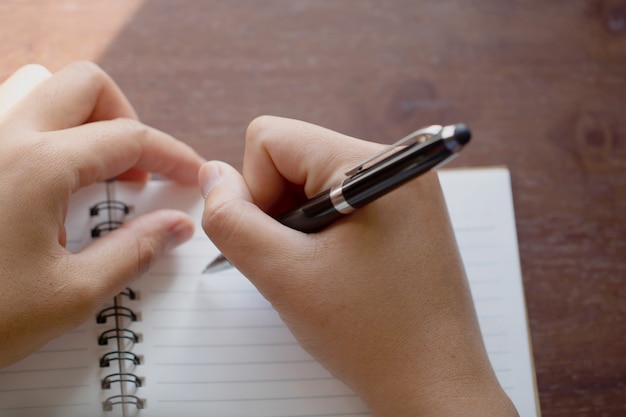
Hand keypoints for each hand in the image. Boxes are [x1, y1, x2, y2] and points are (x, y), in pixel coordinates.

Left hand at [0, 62, 203, 366]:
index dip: (172, 154)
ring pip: (41, 88)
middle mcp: (4, 138)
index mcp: (37, 166)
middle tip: (138, 168)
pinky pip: (12, 114)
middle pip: (86, 85)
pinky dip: (46, 131)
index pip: (129, 137)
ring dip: (82, 116)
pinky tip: (50, 177)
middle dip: (127, 119)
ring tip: (94, 166)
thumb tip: (175, 226)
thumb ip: (134, 251)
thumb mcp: (70, 293)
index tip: (190, 174)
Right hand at [200, 116, 517, 415]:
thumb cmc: (373, 336)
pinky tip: (337, 273)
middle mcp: (395, 164)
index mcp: (373, 163)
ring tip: (323, 274)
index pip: (272, 139)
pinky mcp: (404, 214)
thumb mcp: (284, 276)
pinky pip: (339, 202)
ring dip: (300, 227)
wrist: (435, 385)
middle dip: (280, 211)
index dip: (255, 190)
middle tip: (302, 265)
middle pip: (293, 158)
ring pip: (313, 183)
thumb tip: (213, 176)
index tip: (279, 243)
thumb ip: (232, 221)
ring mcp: (404, 190)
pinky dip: (322, 235)